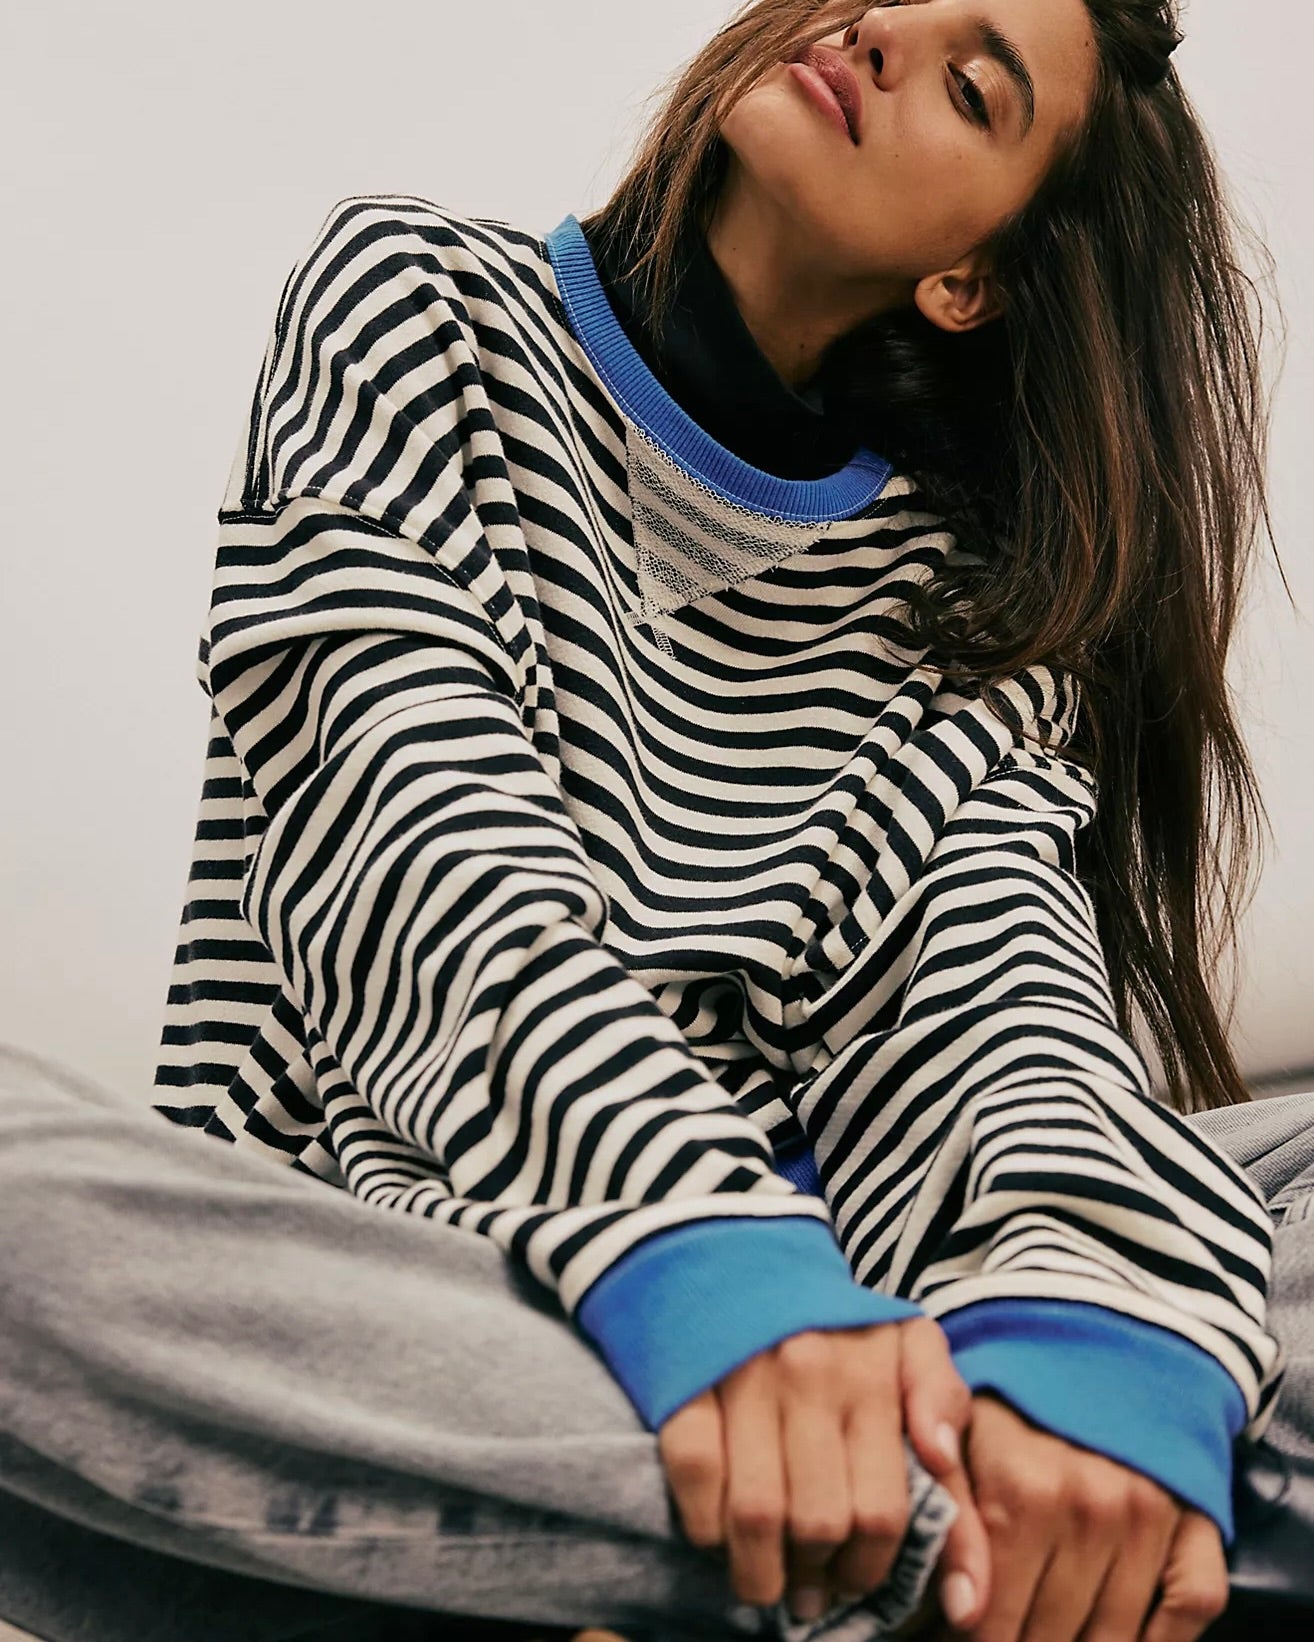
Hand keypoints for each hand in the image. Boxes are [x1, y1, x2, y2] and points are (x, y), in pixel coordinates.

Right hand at [657, 1316, 990, 1626]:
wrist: (735, 1244)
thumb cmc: (829, 1313)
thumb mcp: (905, 1340)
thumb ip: (944, 1405)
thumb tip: (947, 1467)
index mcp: (871, 1371)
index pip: (883, 1510)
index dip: (872, 1568)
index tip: (856, 1580)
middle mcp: (809, 1374)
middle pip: (821, 1523)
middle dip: (818, 1577)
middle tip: (811, 1587)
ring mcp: (742, 1378)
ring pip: (757, 1515)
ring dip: (761, 1573)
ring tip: (766, 1584)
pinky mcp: (684, 1381)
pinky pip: (695, 1476)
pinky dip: (704, 1525)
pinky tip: (717, 1534)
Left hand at [956, 1393, 1228, 1641]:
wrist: (1092, 1334)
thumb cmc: (1010, 1391)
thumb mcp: (952, 1430)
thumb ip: (947, 1513)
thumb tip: (959, 1609)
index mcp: (1021, 1488)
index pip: (992, 1621)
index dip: (974, 1639)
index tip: (965, 1633)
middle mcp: (1090, 1507)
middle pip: (1050, 1636)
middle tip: (1006, 1630)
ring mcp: (1150, 1516)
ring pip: (1114, 1636)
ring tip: (1046, 1633)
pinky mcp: (1196, 1518)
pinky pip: (1190, 1607)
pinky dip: (1159, 1640)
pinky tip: (1125, 1639)